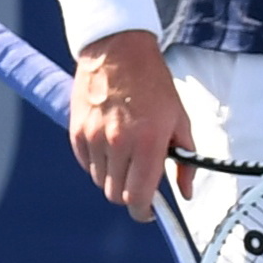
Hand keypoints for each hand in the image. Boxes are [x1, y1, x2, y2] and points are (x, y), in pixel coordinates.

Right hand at [71, 30, 193, 219]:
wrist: (118, 50)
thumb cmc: (153, 84)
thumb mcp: (180, 120)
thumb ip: (185, 161)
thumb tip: (186, 193)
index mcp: (147, 142)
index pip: (138, 197)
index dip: (144, 212)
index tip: (149, 212)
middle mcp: (117, 143)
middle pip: (116, 195)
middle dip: (130, 194)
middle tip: (141, 181)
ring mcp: (93, 138)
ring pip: (100, 181)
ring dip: (113, 177)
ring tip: (126, 156)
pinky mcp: (76, 132)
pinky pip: (85, 164)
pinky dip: (97, 164)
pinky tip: (110, 146)